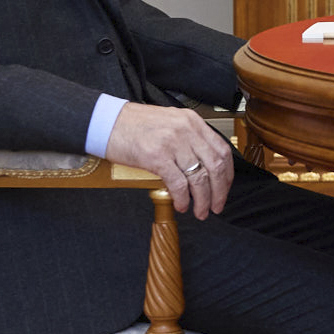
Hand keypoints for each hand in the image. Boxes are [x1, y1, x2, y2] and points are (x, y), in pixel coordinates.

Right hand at [105, 102, 234, 218]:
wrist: (106, 122)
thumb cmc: (135, 125)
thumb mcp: (170, 122)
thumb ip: (189, 138)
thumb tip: (204, 165)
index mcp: (192, 122)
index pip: (222, 150)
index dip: (227, 174)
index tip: (225, 189)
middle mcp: (186, 130)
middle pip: (215, 166)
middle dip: (219, 192)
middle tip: (216, 207)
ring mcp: (172, 143)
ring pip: (199, 178)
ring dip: (203, 200)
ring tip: (200, 212)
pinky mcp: (156, 156)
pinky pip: (178, 183)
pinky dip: (183, 198)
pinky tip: (182, 205)